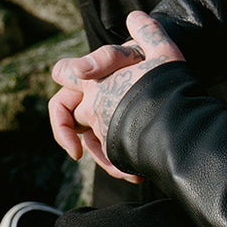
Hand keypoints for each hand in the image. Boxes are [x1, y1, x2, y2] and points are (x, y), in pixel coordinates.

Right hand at [48, 11, 184, 181]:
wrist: (164, 58)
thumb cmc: (145, 54)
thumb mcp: (131, 53)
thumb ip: (106, 57)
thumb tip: (79, 69)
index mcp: (87, 83)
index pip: (62, 104)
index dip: (62, 125)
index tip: (77, 150)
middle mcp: (91, 99)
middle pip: (80, 135)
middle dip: (94, 153)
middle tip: (113, 167)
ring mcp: (105, 113)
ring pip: (96, 144)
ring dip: (110, 161)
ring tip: (132, 173)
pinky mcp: (120, 123)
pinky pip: (113, 146)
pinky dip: (122, 160)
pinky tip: (138, 171)